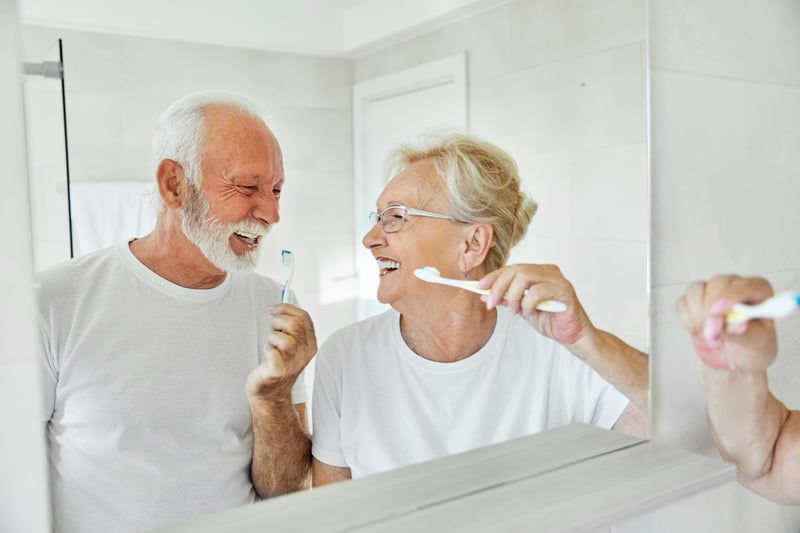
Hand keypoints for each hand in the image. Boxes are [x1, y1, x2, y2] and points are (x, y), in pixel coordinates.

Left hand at [246, 303, 316, 402]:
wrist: (270, 393)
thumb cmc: (278, 364)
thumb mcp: (292, 344)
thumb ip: (292, 327)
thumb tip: (282, 304)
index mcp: (310, 343)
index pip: (304, 317)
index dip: (286, 308)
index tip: (272, 309)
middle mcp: (305, 353)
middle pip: (295, 324)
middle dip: (277, 321)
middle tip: (271, 328)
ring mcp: (293, 362)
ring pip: (284, 338)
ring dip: (272, 336)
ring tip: (270, 344)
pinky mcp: (278, 371)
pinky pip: (272, 352)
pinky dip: (267, 348)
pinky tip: (267, 354)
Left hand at [478, 264, 593, 345]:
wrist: (571, 335)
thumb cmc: (550, 320)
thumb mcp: (522, 309)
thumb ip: (506, 300)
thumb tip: (484, 295)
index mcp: (539, 272)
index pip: (512, 269)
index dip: (494, 277)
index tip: (479, 287)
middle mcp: (548, 272)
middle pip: (516, 270)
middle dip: (498, 287)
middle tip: (490, 303)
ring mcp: (557, 279)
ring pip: (525, 277)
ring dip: (513, 296)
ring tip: (514, 312)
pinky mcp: (565, 291)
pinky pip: (538, 291)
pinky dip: (527, 303)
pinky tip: (528, 312)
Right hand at [675, 275, 776, 371]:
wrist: (732, 359)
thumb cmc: (750, 348)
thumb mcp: (756, 345)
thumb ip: (746, 334)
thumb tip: (735, 325)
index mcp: (758, 292)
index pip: (743, 285)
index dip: (729, 297)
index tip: (718, 313)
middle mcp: (734, 287)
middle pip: (717, 284)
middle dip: (711, 311)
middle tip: (714, 334)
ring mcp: (712, 292)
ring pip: (696, 291)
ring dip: (698, 317)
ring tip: (711, 337)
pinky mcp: (694, 301)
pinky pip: (682, 303)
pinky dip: (687, 320)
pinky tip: (699, 331)